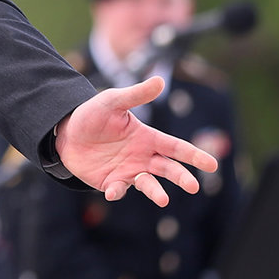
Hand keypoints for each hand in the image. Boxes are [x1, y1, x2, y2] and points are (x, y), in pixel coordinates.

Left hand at [54, 76, 217, 206]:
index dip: (194, 155)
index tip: (212, 165)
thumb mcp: (112, 101)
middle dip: (182, 177)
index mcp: (147, 137)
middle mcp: (142, 157)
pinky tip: (113, 191)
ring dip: (156, 192)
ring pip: (148, 184)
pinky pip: (119, 190)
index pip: (176, 147)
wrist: (66, 132)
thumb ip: (135, 94)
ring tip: (162, 199)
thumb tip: (160, 80)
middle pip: (168, 168)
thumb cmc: (92, 115)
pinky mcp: (111, 182)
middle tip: (193, 186)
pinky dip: (118, 192)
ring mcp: (128, 171)